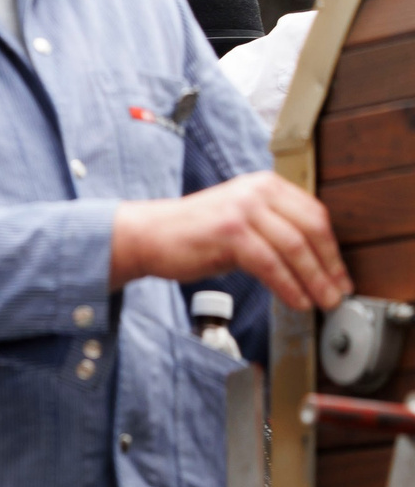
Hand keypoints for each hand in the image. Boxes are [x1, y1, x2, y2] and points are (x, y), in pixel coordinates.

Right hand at [110, 171, 351, 311]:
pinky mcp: (230, 232)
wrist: (147, 235)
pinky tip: (296, 300)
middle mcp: (257, 191)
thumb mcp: (241, 221)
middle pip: (310, 230)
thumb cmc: (192, 234)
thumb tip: (312, 262)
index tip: (339, 275)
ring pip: (294, 247)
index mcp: (265, 185)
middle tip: (337, 293)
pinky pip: (271, 264)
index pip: (314, 214)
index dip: (332, 249)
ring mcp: (243, 210)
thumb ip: (273, 229)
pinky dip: (288, 286)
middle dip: (329, 267)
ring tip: (321, 301)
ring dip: (313, 280)